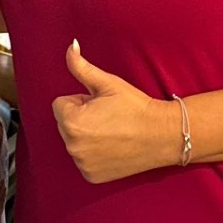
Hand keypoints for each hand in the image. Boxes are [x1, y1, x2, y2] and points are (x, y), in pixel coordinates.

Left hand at [52, 40, 179, 183]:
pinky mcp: (91, 176)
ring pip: (74, 141)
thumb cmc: (135, 107)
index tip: (101, 105)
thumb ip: (81, 66)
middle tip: (108, 118)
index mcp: (71, 122)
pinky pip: (83, 159)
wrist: (161, 135)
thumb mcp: (107, 83)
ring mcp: (82, 163)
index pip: (61, 104)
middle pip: (65, 123)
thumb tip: (70, 46)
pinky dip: (93, 154)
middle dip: (81, 118)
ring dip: (86, 136)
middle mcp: (72, 146)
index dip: (81, 101)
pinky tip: (112, 147)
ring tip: (112, 132)